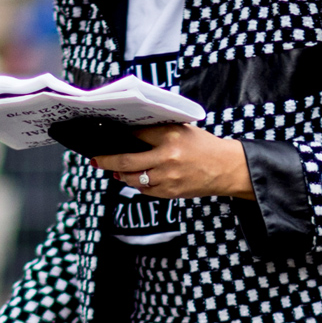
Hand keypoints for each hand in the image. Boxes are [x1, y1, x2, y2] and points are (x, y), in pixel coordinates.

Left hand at [93, 124, 251, 200]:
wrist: (226, 168)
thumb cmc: (203, 146)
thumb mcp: (183, 130)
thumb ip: (158, 131)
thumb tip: (129, 135)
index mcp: (170, 136)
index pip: (135, 133)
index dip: (119, 135)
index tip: (106, 137)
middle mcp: (167, 157)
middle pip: (125, 161)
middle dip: (106, 161)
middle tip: (95, 160)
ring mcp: (168, 177)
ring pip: (132, 179)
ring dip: (121, 175)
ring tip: (116, 171)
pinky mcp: (170, 192)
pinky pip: (145, 190)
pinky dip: (138, 185)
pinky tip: (139, 178)